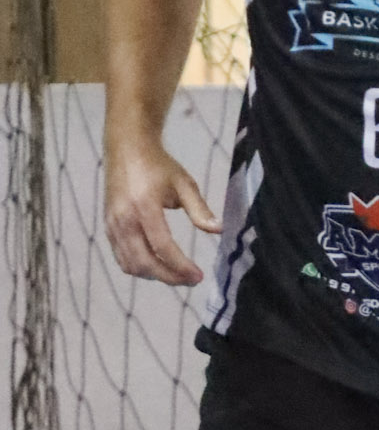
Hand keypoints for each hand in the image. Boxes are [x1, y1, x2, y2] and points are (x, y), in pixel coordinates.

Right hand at [104, 143, 220, 285]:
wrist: (126, 149)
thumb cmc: (158, 165)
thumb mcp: (184, 183)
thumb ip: (200, 209)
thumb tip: (219, 230)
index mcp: (144, 206)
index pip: (162, 247)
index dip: (180, 266)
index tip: (198, 276)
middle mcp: (124, 219)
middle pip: (144, 262)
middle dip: (169, 277)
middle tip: (191, 280)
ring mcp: (112, 225)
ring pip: (130, 264)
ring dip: (154, 275)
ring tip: (177, 275)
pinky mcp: (108, 227)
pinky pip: (121, 257)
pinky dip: (139, 267)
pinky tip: (158, 266)